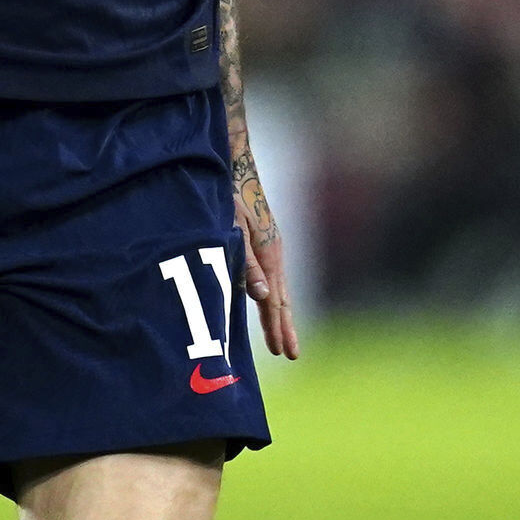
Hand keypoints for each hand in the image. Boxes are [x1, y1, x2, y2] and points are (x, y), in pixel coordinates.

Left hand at [238, 163, 301, 359]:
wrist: (235, 165)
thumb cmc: (229, 196)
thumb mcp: (233, 229)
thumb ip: (246, 264)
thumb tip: (263, 297)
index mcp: (270, 254)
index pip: (276, 301)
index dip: (279, 328)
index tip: (284, 352)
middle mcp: (274, 254)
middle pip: (282, 299)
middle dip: (284, 327)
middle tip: (290, 354)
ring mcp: (271, 248)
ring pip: (278, 289)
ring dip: (279, 316)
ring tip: (281, 338)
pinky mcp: (264, 243)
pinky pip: (272, 278)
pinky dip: (272, 298)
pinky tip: (268, 304)